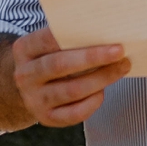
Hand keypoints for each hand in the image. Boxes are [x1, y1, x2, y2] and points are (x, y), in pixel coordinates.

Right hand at [0, 27, 128, 129]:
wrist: (28, 87)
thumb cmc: (49, 57)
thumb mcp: (48, 43)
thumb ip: (69, 35)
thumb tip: (107, 28)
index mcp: (24, 49)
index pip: (48, 39)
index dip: (76, 36)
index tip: (105, 31)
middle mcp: (25, 75)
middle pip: (60, 65)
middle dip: (93, 57)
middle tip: (120, 51)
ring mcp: (33, 99)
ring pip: (71, 90)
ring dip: (101, 79)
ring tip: (122, 68)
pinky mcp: (46, 117)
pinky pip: (73, 114)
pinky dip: (92, 103)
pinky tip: (102, 92)